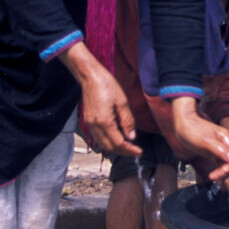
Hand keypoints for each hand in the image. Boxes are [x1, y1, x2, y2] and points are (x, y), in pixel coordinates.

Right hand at [62, 42, 140, 156]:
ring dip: (116, 148)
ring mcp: (89, 125)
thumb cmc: (107, 85)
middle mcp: (95, 126)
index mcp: (104, 122)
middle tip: (135, 151)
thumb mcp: (122, 102)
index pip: (118, 143)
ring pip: (103, 144)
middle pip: (109, 147)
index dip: (129, 150)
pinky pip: (98, 138)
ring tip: (128, 146)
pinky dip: (108, 142)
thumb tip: (132, 137)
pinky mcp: (88, 122)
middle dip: (123, 151)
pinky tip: (117, 138)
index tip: (140, 151)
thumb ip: (127, 121)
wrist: (90, 77)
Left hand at [172, 99, 228, 194]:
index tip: (216, 175)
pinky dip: (222, 176)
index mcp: (227, 140)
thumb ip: (220, 151)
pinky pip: (221, 166)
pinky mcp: (214, 153)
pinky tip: (223, 185)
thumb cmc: (193, 130)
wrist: (184, 124)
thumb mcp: (205, 141)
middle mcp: (226, 145)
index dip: (228, 169)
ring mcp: (220, 149)